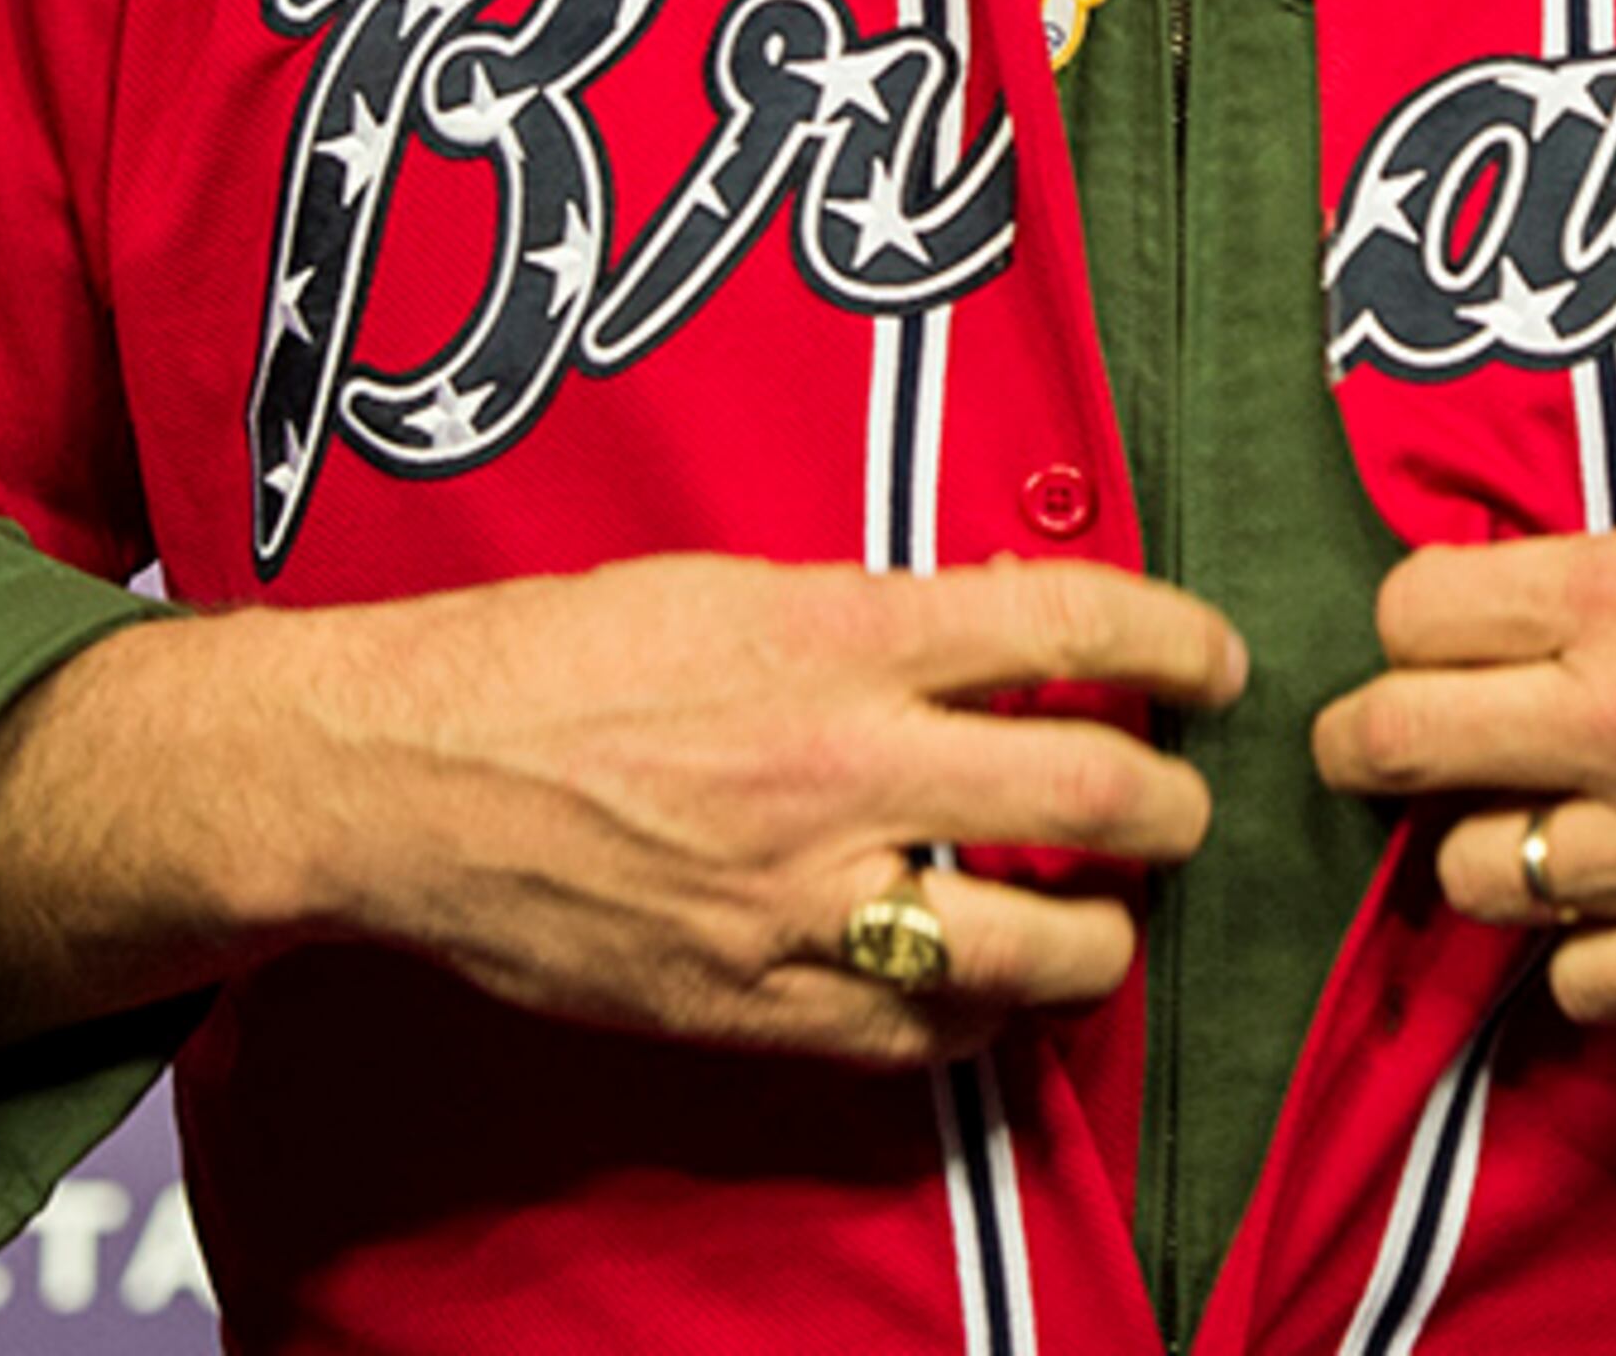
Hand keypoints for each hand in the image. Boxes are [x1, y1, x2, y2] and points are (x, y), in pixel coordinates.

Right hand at [0, 553, 1247, 1072]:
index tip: (1214, 661)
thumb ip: (879, 613)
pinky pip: (928, 1034)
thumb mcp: (731, 581)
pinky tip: (987, 980)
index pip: (1075, 625)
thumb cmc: (555, 656)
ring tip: (1105, 911)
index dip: (1178, 641)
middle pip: (1098, 794)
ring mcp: (808, 902)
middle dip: (1173, 803)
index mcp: (843, 634)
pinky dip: (985, 1011)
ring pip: (1042, 945)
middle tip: (1178, 799)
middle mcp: (846, 769)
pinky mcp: (760, 1003)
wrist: (401, 776)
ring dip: (1106, 931)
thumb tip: (1008, 625)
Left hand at [1310, 520, 1615, 1024]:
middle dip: (1371, 746)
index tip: (1431, 645)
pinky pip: (1578, 985)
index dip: (1409, 628)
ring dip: (1488, 856)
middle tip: (1389, 752)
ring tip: (1536, 835)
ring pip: (1472, 873)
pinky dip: (1585, 960)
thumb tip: (1508, 617)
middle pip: (1395, 741)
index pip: (1412, 610)